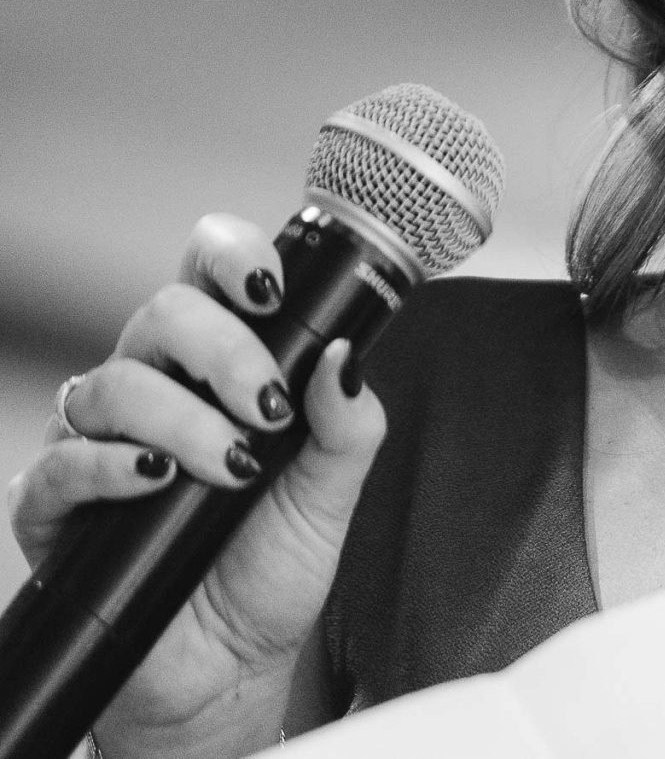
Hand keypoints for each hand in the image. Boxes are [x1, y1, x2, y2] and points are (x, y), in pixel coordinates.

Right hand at [4, 213, 385, 754]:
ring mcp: (96, 447)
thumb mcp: (331, 495)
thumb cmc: (269, 571)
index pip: (204, 279)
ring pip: (111, 385)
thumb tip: (345, 356)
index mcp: (213, 373)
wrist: (227, 669)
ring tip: (234, 468)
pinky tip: (157, 479)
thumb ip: (348, 425)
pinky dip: (112, 465)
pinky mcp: (55, 509)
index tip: (267, 287)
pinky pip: (62, 463)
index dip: (228, 258)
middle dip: (223, 351)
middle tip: (267, 409)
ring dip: (183, 420)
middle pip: (159, 315)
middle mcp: (149, 394)